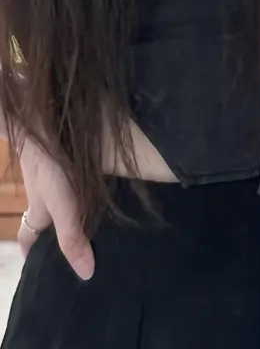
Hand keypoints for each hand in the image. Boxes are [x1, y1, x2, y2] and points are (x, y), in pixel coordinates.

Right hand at [18, 136, 93, 279]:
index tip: (38, 266)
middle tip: (71, 240)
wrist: (41, 118)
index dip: (32, 252)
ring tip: (91, 211)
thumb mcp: (61, 204)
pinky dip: (76, 178)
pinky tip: (98, 175)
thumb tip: (86, 274)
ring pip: (54, 193)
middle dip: (50, 229)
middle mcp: (40, 191)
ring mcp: (48, 169)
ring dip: (66, 202)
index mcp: (38, 208)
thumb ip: (72, 236)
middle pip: (41, 216)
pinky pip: (65, 170)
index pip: (28, 238)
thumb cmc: (48, 166)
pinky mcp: (60, 150)